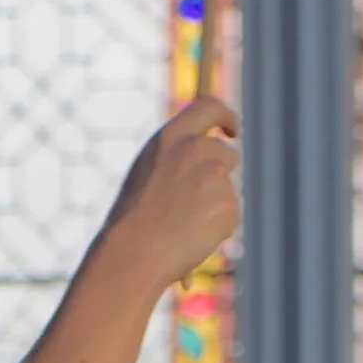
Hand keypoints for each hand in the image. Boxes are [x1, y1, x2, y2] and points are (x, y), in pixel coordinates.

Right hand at [98, 94, 239, 295]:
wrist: (133, 254)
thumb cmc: (130, 221)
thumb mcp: (146, 174)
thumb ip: (175, 159)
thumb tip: (207, 166)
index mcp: (171, 138)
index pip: (209, 107)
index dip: (225, 117)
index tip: (231, 130)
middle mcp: (198, 150)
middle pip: (227, 155)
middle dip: (220, 174)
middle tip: (195, 202)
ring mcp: (216, 177)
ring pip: (228, 189)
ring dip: (214, 204)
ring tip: (181, 226)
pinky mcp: (230, 205)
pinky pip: (230, 215)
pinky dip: (216, 227)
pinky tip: (191, 238)